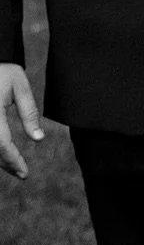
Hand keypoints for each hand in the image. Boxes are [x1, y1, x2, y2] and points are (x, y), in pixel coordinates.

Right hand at [0, 64, 43, 179]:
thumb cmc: (2, 70)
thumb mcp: (19, 86)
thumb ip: (29, 112)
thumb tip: (38, 139)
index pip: (1, 142)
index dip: (12, 160)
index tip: (24, 173)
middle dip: (5, 163)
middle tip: (22, 174)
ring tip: (14, 167)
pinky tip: (3, 154)